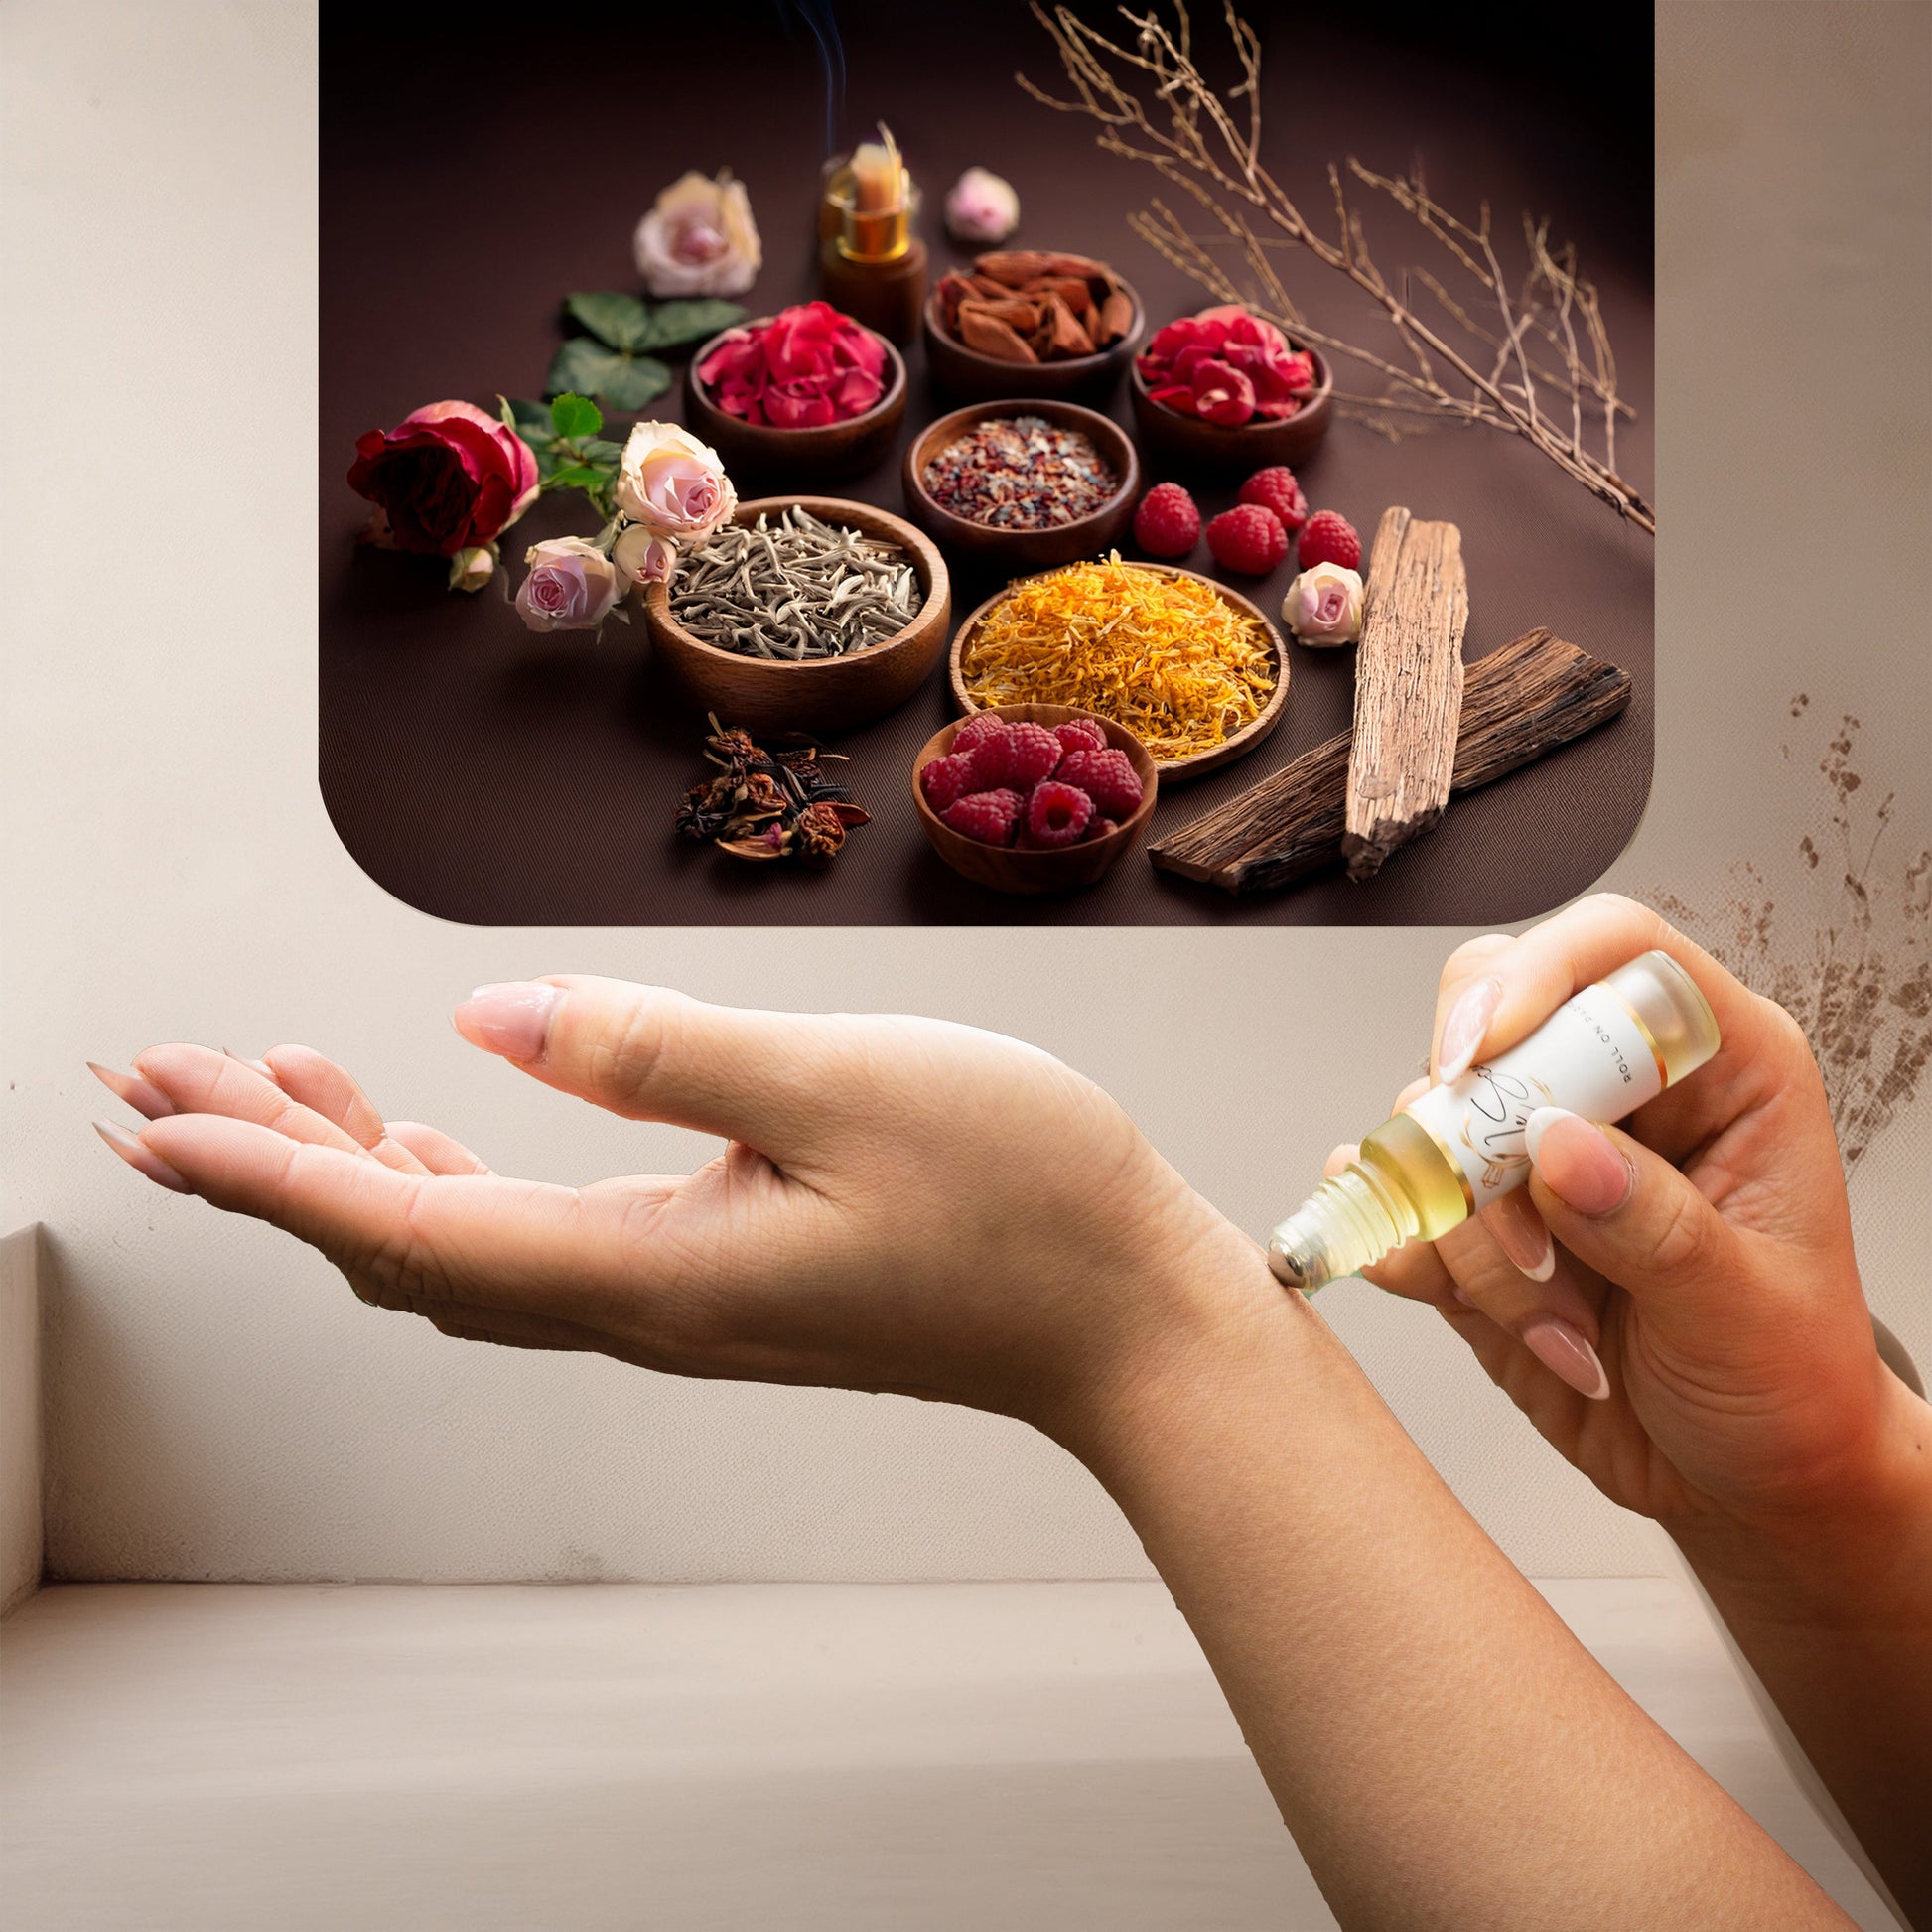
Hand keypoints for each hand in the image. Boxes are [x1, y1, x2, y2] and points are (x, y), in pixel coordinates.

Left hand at [90, 977, 1261, 1444]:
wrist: (1128, 1315)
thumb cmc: (1019, 1195)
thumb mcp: (841, 1087)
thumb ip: (653, 1051)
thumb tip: (484, 1024)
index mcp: (651, 1269)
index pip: (404, 1229)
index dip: (266, 1171)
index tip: (152, 1114)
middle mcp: (640, 1307)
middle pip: (405, 1252)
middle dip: (273, 1169)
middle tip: (163, 1081)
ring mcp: (680, 1302)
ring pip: (461, 1253)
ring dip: (353, 1175)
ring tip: (271, 1091)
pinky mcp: (720, 1279)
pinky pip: (534, 1247)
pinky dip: (450, 1187)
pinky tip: (437, 1137)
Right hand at [1341, 894, 1928, 1537]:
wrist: (1744, 1484)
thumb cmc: (1788, 1385)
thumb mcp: (1747, 1312)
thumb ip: (1655, 1226)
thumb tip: (1559, 1144)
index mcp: (1720, 1067)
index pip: (1617, 951)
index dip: (1537, 977)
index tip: (1478, 1056)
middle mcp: (1618, 1091)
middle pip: (1491, 1012)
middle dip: (1473, 1119)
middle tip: (1513, 1221)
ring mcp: (1536, 1152)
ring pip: (1432, 1122)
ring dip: (1469, 1231)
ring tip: (1555, 1319)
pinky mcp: (1477, 1218)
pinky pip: (1395, 1197)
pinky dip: (1407, 1250)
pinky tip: (1472, 1309)